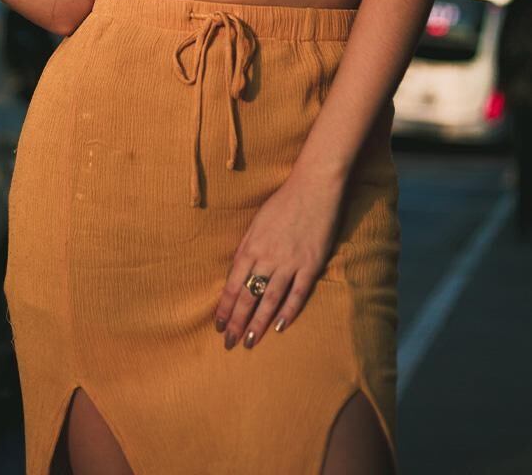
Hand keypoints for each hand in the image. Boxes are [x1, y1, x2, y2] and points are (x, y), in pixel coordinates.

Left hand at [213, 167, 347, 349]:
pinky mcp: (311, 263)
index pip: (232, 285)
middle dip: (237, 321)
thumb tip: (236, 273)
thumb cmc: (281, 204)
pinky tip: (280, 326)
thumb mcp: (255, 225)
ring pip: (270, 299)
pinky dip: (289, 310)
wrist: (312, 188)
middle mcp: (267, 258)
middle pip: (248, 296)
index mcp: (250, 248)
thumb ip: (246, 250)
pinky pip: (298, 292)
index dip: (225, 307)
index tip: (218, 325)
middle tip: (229, 343)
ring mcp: (290, 262)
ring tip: (250, 341)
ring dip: (258, 322)